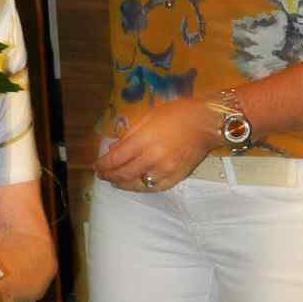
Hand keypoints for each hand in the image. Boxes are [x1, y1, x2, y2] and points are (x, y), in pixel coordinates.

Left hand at [94, 98, 218, 191]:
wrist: (206, 123)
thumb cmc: (177, 113)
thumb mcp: (148, 116)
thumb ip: (129, 134)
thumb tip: (113, 149)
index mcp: (144, 140)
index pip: (116, 158)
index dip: (103, 165)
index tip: (96, 166)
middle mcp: (153, 158)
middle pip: (124, 173)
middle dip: (110, 176)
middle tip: (102, 175)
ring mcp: (165, 170)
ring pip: (137, 184)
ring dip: (122, 184)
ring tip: (114, 182)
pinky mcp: (176, 177)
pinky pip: (154, 187)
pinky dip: (142, 188)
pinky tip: (135, 184)